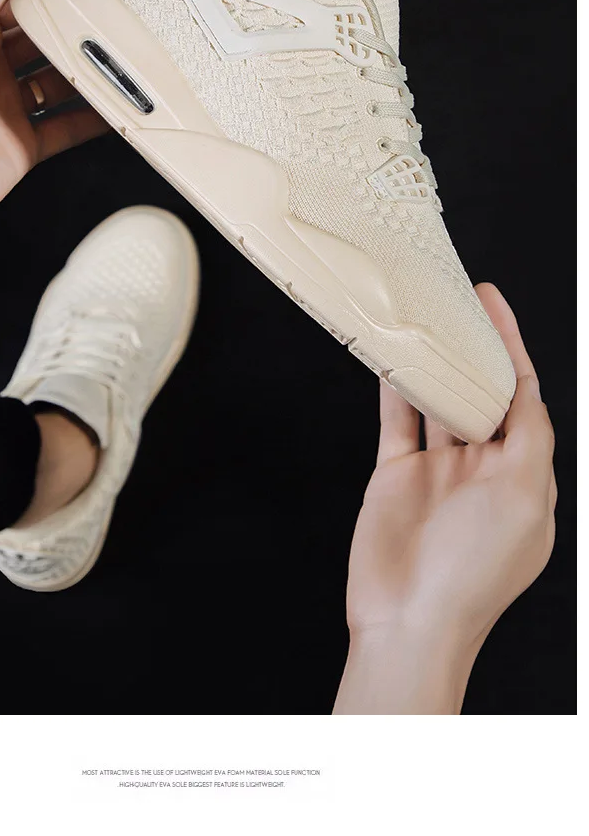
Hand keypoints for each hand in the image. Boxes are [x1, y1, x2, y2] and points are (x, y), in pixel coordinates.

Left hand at [0, 0, 108, 260]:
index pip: (7, 4)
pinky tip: (117, 108)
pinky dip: (91, 120)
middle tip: (110, 21)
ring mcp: (3, 110)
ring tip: (123, 60)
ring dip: (86, 74)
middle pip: (37, 44)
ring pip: (55, 84)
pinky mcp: (21, 147)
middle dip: (70, 33)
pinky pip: (64, 128)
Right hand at [333, 283, 555, 713]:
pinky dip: (394, 388)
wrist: (409, 622)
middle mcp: (484, 469)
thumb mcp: (524, 499)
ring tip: (425, 319)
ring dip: (434, 362)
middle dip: (475, 348)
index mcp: (524, 477)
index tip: (495, 307)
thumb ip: (531, 439)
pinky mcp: (398, 475)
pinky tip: (391, 358)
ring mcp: (440, 471)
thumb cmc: (473, 574)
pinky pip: (398, 421)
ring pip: (439, 401)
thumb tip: (529, 392)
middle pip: (481, 392)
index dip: (512, 349)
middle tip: (459, 300)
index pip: (524, 398)